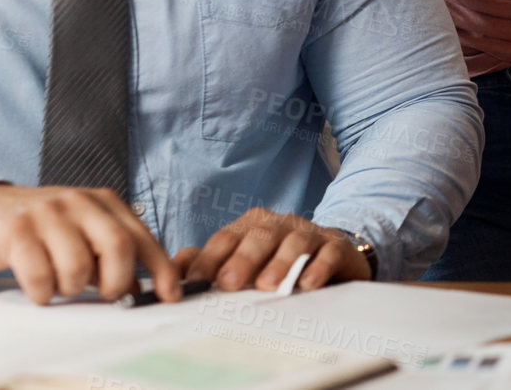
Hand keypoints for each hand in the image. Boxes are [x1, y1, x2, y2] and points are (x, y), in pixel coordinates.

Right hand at [0, 184, 180, 304]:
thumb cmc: (48, 230)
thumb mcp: (86, 235)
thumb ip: (112, 258)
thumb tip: (140, 290)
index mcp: (106, 203)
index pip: (143, 237)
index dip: (161, 269)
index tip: (171, 295)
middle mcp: (81, 203)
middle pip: (117, 246)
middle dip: (117, 281)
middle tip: (107, 295)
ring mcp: (49, 214)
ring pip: (78, 266)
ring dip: (73, 288)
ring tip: (63, 285)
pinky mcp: (18, 231)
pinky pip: (40, 275)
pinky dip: (44, 293)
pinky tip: (40, 288)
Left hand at [179, 208, 370, 292]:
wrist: (333, 257)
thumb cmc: (279, 262)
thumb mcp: (243, 261)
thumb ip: (209, 262)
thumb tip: (173, 266)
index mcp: (252, 225)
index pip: (227, 237)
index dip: (211, 258)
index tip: (198, 281)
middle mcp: (280, 224)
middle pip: (259, 236)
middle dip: (243, 259)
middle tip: (230, 283)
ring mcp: (311, 233)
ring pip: (295, 242)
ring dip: (281, 263)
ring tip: (268, 286)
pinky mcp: (337, 246)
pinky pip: (329, 253)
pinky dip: (318, 267)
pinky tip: (308, 284)